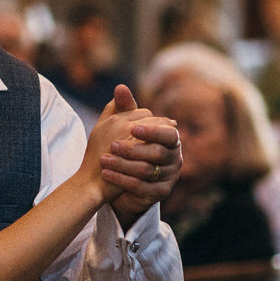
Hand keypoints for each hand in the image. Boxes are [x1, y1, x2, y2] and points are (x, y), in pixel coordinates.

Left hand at [96, 86, 181, 222]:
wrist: (125, 178)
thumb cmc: (128, 147)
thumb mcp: (125, 126)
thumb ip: (125, 108)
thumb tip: (120, 86)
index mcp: (171, 140)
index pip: (168, 134)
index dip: (153, 131)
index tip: (133, 128)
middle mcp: (175, 159)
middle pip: (157, 154)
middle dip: (133, 149)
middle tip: (112, 145)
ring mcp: (169, 178)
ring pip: (147, 171)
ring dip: (124, 165)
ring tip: (104, 160)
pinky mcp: (159, 194)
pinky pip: (141, 188)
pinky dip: (122, 180)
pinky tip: (106, 174)